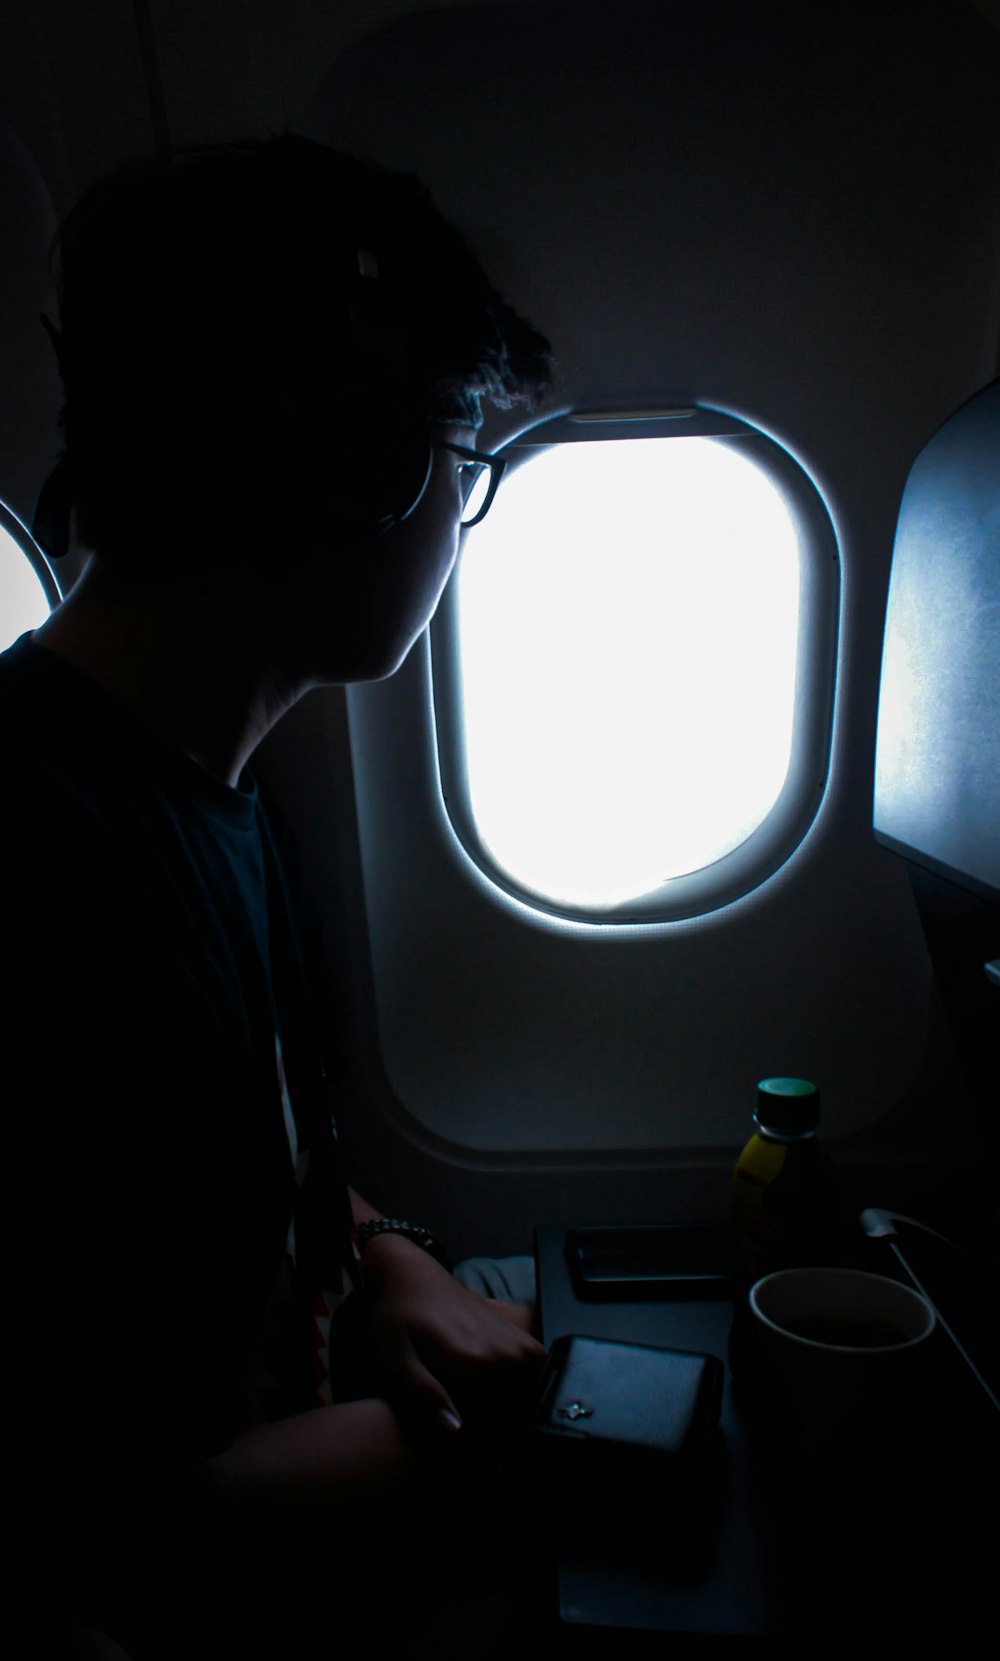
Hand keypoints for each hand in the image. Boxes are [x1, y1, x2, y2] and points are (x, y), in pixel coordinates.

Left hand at [358, 1233, 544, 1434]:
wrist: (408, 1273)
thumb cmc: (395, 1317)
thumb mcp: (397, 1359)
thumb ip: (427, 1394)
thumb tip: (456, 1431)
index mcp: (473, 1359)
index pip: (499, 1416)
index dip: (488, 1436)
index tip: (474, 1444)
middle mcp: (499, 1347)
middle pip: (518, 1400)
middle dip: (505, 1418)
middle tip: (478, 1425)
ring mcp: (508, 1334)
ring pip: (530, 1380)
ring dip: (516, 1397)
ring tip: (487, 1405)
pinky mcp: (510, 1326)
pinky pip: (533, 1359)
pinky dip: (524, 1376)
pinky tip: (496, 1383)